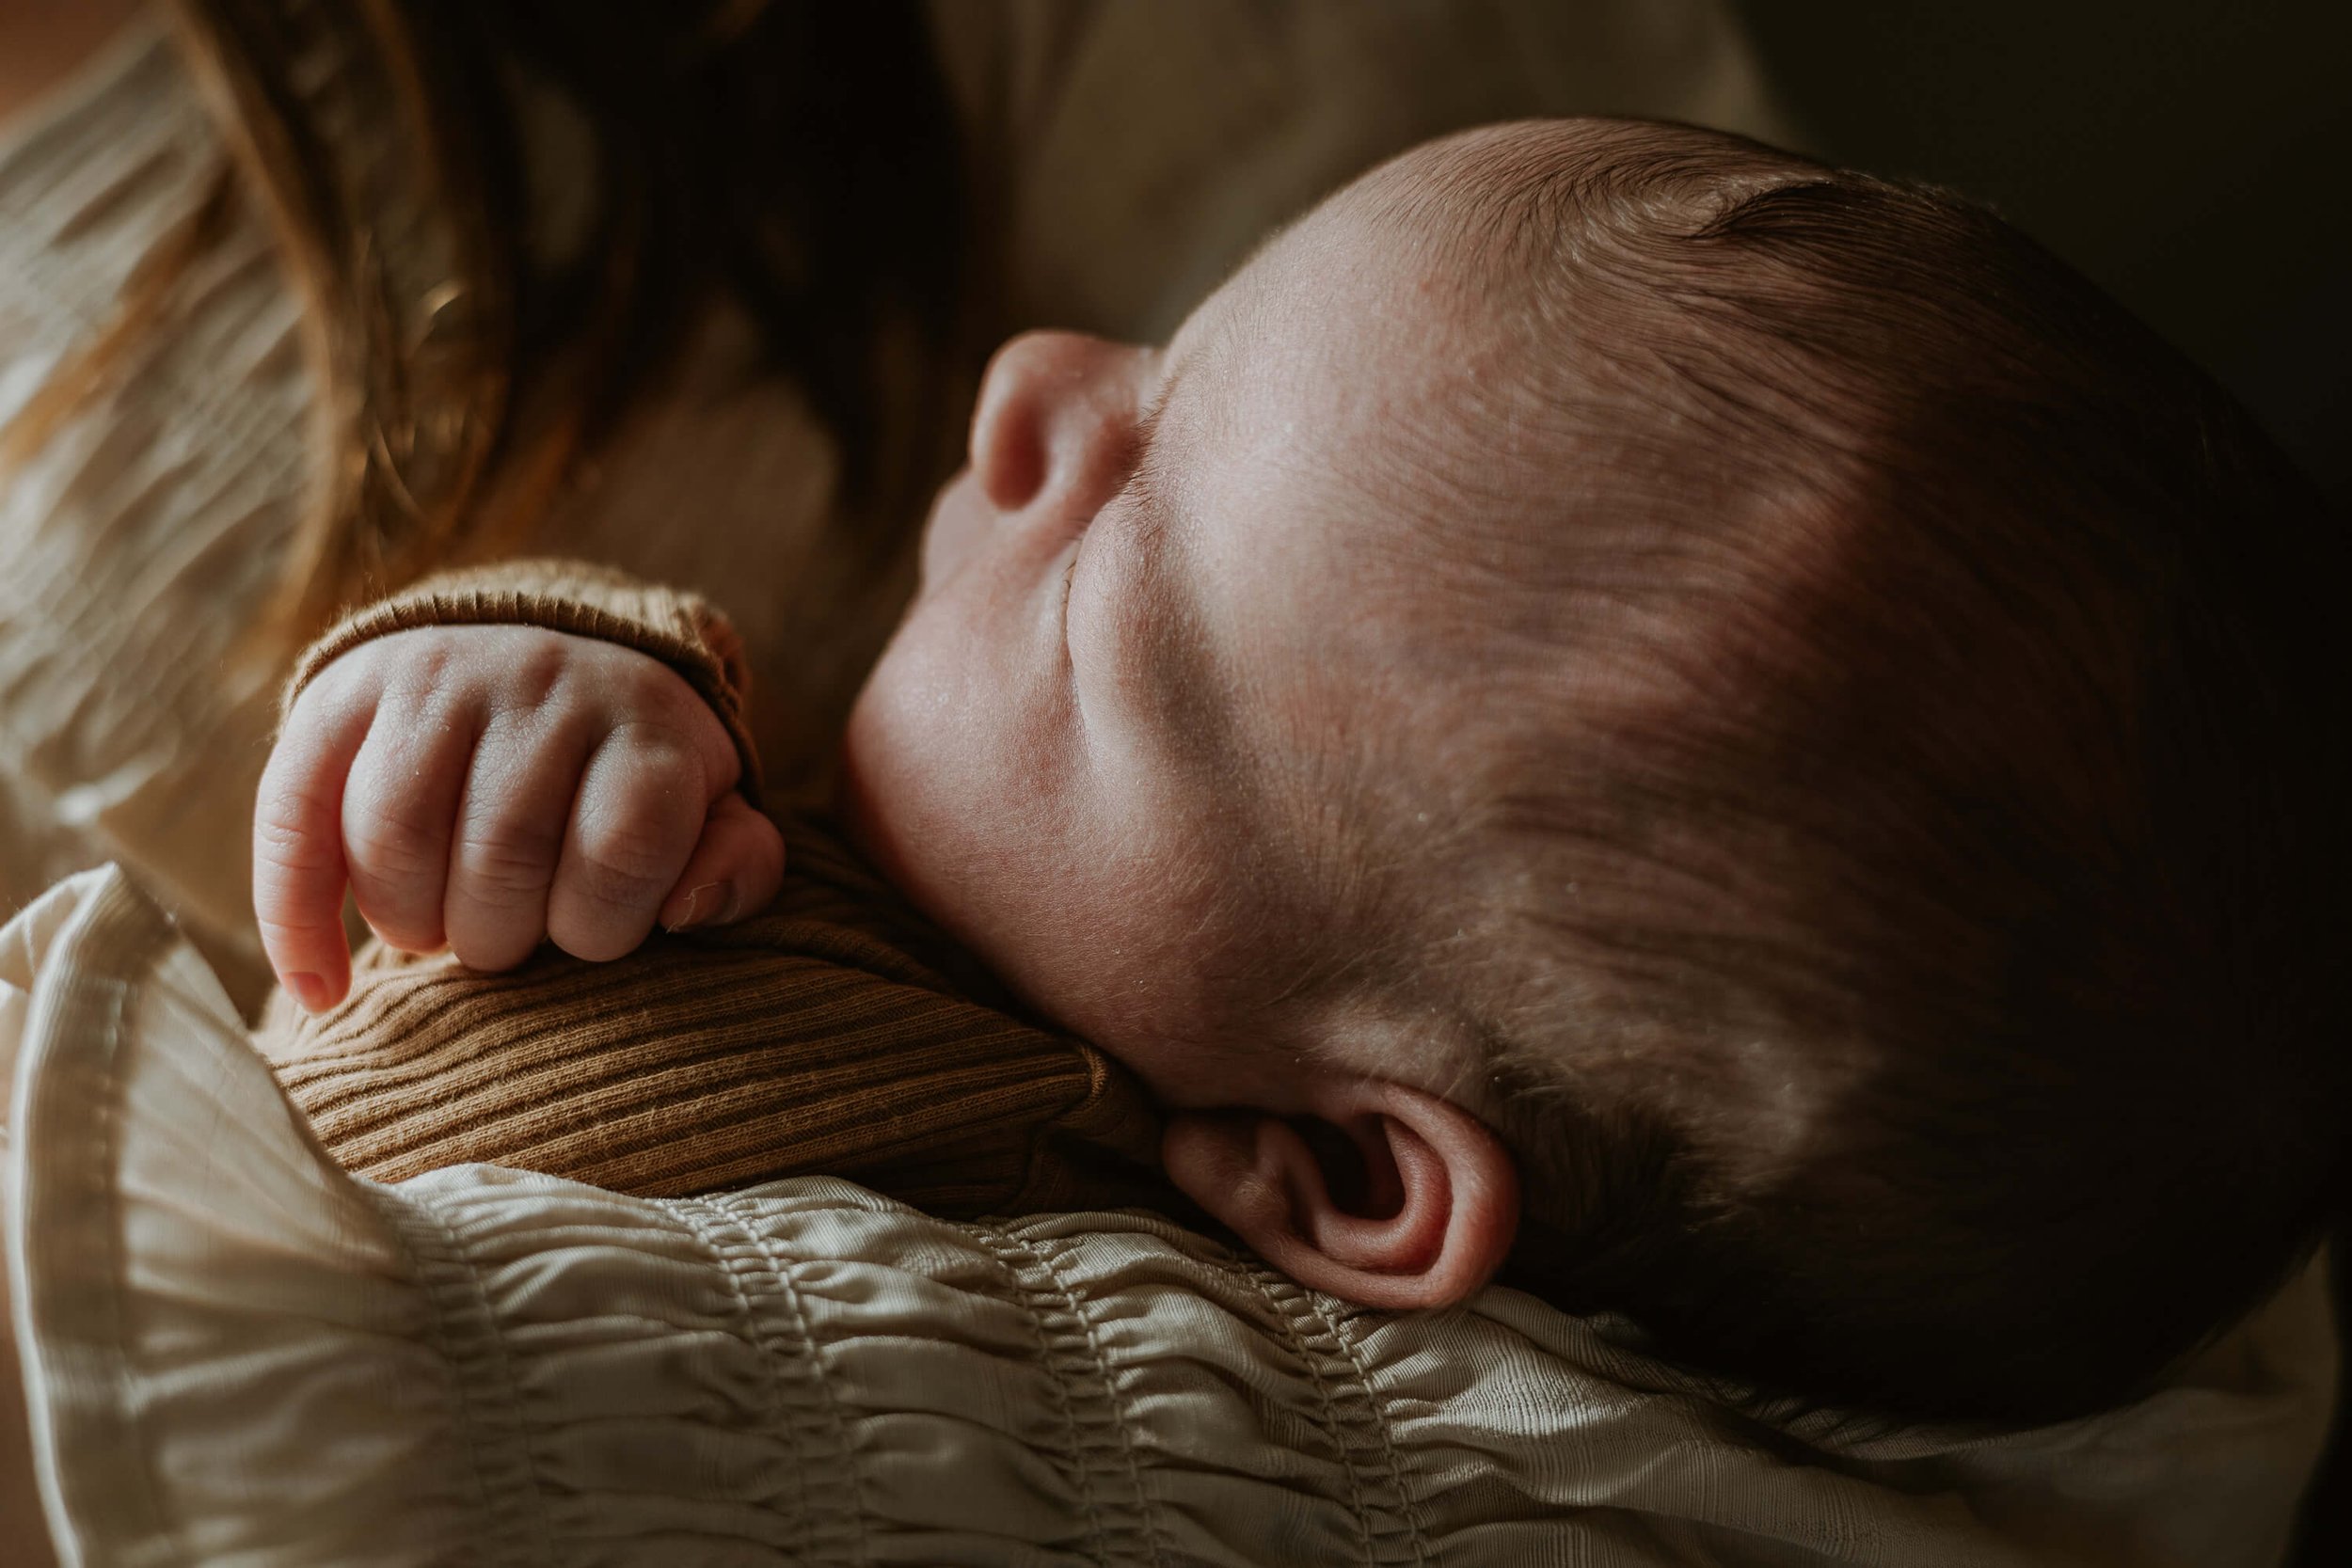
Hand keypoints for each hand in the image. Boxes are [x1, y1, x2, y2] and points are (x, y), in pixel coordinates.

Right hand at [254, 626, 784, 1010]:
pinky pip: (295, 814)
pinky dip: (295, 916)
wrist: (544, 646)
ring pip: (396, 839)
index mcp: (643, 718)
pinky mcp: (344, 688)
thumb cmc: (631, 772)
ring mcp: (436, 675)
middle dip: (502, 938)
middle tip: (510, 938)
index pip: (619, 851)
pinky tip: (322, 989)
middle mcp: (542, 680)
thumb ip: (734, 866)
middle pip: (501, 857)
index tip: (592, 933)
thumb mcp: (710, 812)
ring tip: (442, 930)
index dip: (601, 925)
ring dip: (413, 925)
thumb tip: (686, 909)